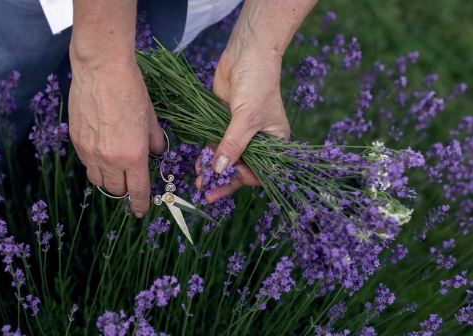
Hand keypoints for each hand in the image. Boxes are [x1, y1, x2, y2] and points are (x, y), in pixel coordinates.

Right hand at [69, 56, 164, 216]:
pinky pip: (86, 164)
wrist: (101, 70)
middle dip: (125, 190)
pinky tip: (102, 152)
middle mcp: (110, 159)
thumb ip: (155, 141)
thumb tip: (157, 153)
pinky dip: (95, 165)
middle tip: (131, 181)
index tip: (140, 211)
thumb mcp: (151, 118)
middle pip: (115, 190)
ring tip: (116, 169)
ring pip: (98, 180)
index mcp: (133, 155)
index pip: (137, 190)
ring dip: (109, 180)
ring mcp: (90, 151)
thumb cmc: (132, 91)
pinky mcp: (76, 141)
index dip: (140, 204)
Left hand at [196, 46, 289, 201]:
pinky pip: (215, 144)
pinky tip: (198, 164)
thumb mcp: (247, 118)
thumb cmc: (258, 84)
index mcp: (274, 142)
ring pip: (226, 157)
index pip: (261, 170)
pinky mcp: (224, 122)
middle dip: (224, 180)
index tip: (226, 180)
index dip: (243, 178)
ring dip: (212, 169)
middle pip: (241, 167)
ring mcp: (240, 131)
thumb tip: (218, 169)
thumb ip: (232, 145)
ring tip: (198, 180)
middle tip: (207, 192)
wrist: (247, 52)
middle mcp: (258, 140)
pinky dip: (207, 154)